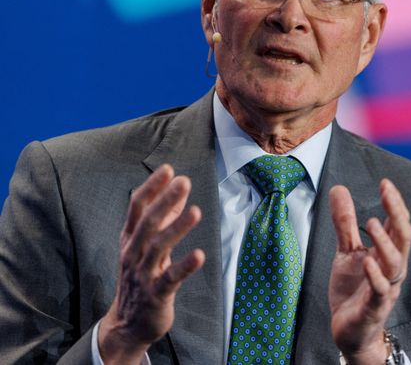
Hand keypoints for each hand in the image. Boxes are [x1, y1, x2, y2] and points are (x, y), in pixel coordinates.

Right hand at [98, 165, 204, 364]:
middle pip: (148, 223)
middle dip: (165, 201)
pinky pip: (170, 279)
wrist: (128, 324)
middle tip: (184, 181)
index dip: (152, 188)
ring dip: (177, 228)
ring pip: (158, 248)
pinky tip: (199, 255)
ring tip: (196, 211)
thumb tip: (180, 190)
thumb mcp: (147, 246)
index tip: (168, 169)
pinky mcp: (156, 295)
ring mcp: (144, 274)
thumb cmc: (141, 277)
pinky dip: (184, 267)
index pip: (137, 208)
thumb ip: (165, 218)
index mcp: (130, 239)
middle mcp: (133, 254)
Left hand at [328, 179, 410, 364]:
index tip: (385, 182)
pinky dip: (375, 276)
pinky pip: (381, 290)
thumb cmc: (353, 290)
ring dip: (386, 242)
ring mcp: (386, 287)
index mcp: (387, 253)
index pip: (398, 223)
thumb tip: (339, 189)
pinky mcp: (375, 307)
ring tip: (374, 221)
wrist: (350, 330)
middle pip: (403, 237)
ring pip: (396, 262)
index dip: (395, 203)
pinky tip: (367, 262)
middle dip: (398, 212)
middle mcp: (392, 268)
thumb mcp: (346, 251)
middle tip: (387, 191)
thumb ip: (345, 223)